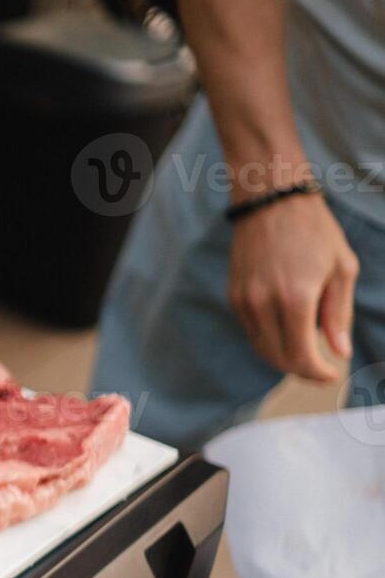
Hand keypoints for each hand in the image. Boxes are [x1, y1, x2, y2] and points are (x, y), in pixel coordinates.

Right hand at [227, 193, 358, 381]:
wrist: (271, 202)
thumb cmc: (314, 231)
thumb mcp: (342, 269)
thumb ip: (339, 315)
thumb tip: (338, 352)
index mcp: (295, 298)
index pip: (301, 356)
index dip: (318, 373)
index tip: (332, 374)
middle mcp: (264, 304)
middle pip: (279, 358)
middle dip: (302, 370)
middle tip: (321, 368)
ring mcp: (245, 301)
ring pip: (262, 347)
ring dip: (284, 357)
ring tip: (306, 351)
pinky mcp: (234, 296)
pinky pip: (252, 330)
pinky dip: (270, 338)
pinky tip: (287, 330)